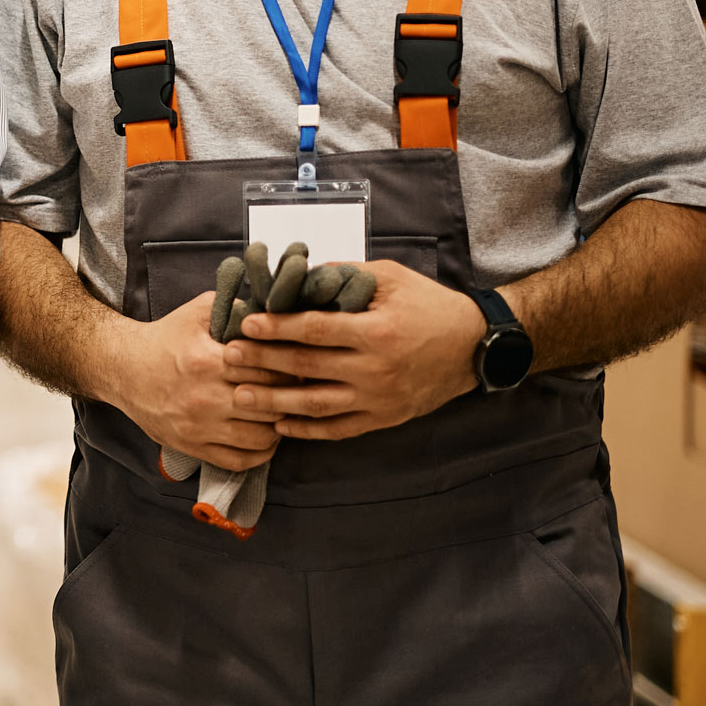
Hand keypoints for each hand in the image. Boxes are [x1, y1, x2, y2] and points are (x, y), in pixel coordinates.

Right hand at [105, 291, 297, 469]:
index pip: (268, 371)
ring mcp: (198, 427)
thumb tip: (273, 309)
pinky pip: (240, 461)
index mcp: (207, 361)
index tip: (293, 366)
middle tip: (294, 390)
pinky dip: (261, 453)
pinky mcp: (193, 447)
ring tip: (279, 413)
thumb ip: (234, 306)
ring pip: (260, 438)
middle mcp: (203, 398)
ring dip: (277, 427)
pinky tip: (264, 437)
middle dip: (287, 398)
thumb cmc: (165, 339)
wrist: (123, 369)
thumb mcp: (196, 313)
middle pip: (269, 406)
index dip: (288, 369)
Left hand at [225, 258, 482, 439]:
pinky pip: (339, 429)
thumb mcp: (391, 277)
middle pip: (307, 367)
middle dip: (263, 362)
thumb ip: (345, 275)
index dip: (277, 328)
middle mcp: (375, 369)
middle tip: (229, 357)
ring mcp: (378, 398)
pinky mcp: (384, 418)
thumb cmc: (430, 304)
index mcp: (375, 331)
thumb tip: (299, 275)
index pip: (314, 330)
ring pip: (317, 404)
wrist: (475, 346)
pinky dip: (308, 430)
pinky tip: (280, 425)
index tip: (246, 324)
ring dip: (275, 402)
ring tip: (241, 396)